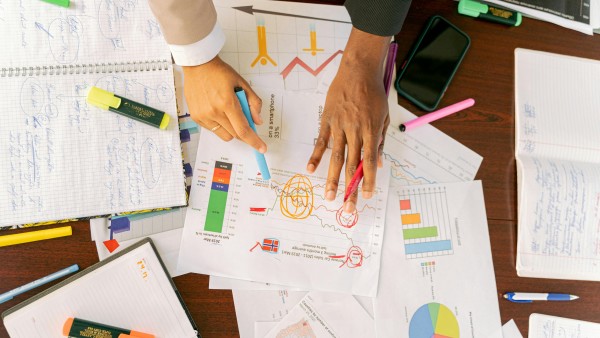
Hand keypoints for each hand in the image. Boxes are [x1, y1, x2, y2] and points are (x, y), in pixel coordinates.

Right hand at [183, 56, 266, 152]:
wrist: (197, 65)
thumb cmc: (219, 72)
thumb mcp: (242, 83)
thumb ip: (253, 102)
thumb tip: (257, 121)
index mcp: (227, 102)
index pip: (243, 130)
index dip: (254, 141)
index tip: (262, 148)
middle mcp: (214, 112)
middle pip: (235, 134)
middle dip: (244, 132)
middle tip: (245, 121)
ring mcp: (203, 116)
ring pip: (224, 135)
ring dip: (232, 129)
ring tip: (228, 112)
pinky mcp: (196, 117)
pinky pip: (213, 130)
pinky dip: (220, 125)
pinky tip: (218, 110)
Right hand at [307, 28, 389, 212]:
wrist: (358, 71)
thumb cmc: (373, 94)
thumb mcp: (383, 117)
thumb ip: (379, 141)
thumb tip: (378, 163)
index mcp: (370, 131)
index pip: (369, 161)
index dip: (367, 180)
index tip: (366, 196)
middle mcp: (354, 131)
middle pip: (352, 165)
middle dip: (350, 187)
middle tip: (348, 206)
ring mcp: (339, 126)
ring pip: (336, 157)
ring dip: (332, 178)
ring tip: (329, 195)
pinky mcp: (327, 120)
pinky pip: (320, 141)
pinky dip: (316, 156)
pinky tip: (310, 169)